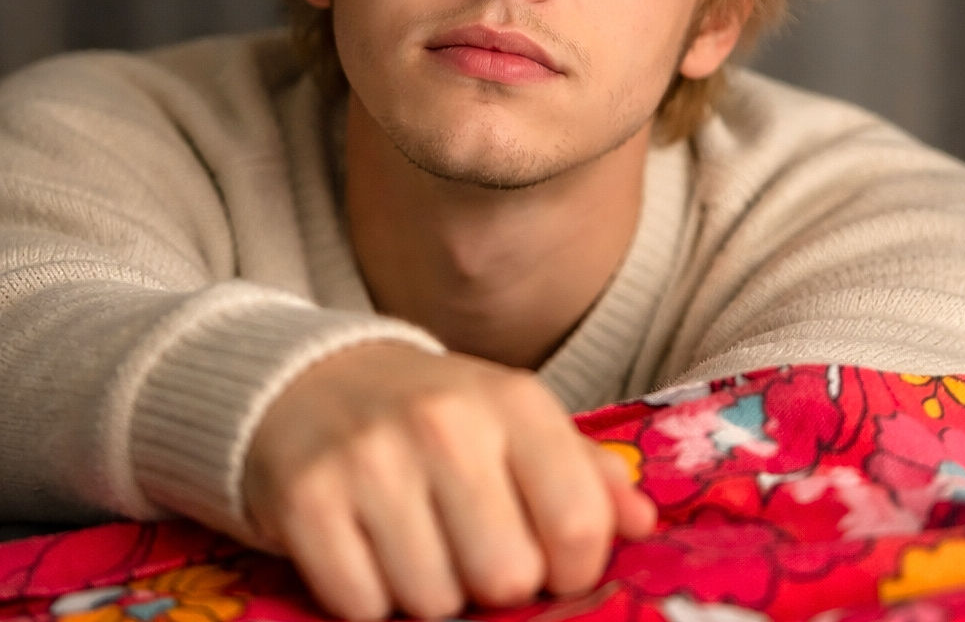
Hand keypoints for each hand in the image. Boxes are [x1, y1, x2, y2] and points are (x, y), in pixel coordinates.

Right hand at [243, 343, 655, 619]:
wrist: (317, 379)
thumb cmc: (436, 413)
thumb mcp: (515, 420)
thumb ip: (585, 471)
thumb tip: (642, 525)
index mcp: (514, 402)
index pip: (579, 524)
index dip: (572, 569)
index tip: (548, 562)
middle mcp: (445, 423)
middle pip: (506, 576)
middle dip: (491, 581)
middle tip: (468, 545)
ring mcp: (372, 460)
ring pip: (433, 601)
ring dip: (427, 590)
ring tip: (414, 539)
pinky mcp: (308, 499)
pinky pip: (361, 607)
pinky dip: (367, 596)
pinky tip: (365, 546)